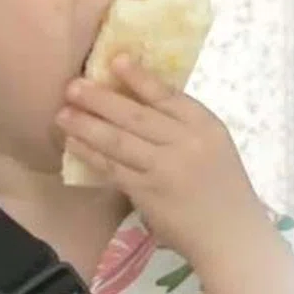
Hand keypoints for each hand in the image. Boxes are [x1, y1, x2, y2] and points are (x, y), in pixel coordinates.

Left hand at [57, 55, 270, 264]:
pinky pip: (113, 168)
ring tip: (63, 113)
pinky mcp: (148, 192)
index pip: (166, 95)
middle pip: (136, 115)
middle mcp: (186, 142)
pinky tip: (74, 144)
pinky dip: (91, 155)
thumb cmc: (222, 186)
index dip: (138, 77)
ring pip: (118, 140)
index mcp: (205, 124)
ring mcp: (166, 168)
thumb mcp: (212, 144)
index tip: (114, 60)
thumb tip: (136, 101)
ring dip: (87, 125)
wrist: (231, 233)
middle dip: (100, 99)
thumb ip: (182, 125)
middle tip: (73, 86)